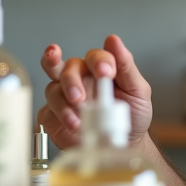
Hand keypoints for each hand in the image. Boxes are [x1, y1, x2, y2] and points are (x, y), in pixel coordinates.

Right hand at [36, 36, 153, 149]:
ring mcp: (64, 96)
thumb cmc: (132, 114)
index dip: (98, 61)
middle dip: (71, 80)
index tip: (106, 72)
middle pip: (67, 68)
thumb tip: (114, 41)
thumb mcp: (138, 91)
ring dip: (64, 103)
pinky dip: (59, 117)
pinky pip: (47, 110)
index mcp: (99, 69)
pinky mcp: (53, 115)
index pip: (94, 56)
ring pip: (53, 89)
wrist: (124, 144)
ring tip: (77, 119)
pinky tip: (72, 124)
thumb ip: (126, 66)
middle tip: (79, 97)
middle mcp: (79, 79)